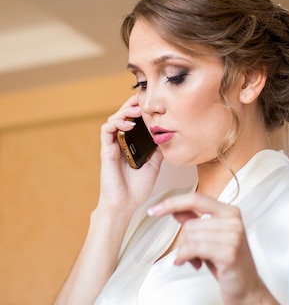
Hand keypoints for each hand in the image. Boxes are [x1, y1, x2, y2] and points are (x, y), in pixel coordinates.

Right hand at [98, 95, 162, 211]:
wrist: (125, 205)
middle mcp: (120, 143)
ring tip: (137, 109)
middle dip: (132, 105)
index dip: (139, 110)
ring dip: (124, 111)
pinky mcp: (106, 151)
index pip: (133, 122)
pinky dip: (117, 123)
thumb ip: (157, 151)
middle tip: (143, 99)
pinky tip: (129, 124)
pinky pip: (106, 130)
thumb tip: (167, 137)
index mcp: (130, 145)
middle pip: (123, 116)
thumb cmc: (136, 189)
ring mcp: (112, 146)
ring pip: (113, 119)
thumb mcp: (154, 166)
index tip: (151, 103)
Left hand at [149, 193, 265, 304]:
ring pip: (190, 236)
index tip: (153, 209)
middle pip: (190, 223)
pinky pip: (194, 248)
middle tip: (192, 256)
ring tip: (197, 261)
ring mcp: (233, 235)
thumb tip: (174, 210)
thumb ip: (195, 221)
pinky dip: (186, 257)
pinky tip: (194, 265)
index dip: (173, 202)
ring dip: (186, 252)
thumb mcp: (209, 239)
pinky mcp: (229, 252)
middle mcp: (233, 220)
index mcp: (230, 212)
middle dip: (184, 242)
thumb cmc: (228, 265)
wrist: (247, 291)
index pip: (196, 199)